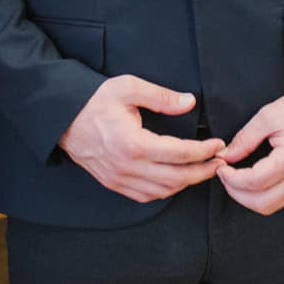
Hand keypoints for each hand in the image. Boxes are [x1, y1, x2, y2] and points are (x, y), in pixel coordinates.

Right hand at [58, 76, 224, 202]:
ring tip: (203, 169)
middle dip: (203, 171)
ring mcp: (120, 179)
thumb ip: (161, 96)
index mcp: (133, 144)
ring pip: (164, 190)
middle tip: (220, 162)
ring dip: (187, 182)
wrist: (64, 119)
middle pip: (177, 178)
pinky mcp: (114, 184)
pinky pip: (147, 196)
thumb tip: (189, 102)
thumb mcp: (128, 88)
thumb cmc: (96, 101)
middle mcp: (127, 167)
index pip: (180, 154)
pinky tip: (177, 179)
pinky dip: (166, 190)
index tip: (219, 145)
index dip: (204, 151)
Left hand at [214, 91, 283, 214]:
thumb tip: (226, 156)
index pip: (255, 182)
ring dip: (248, 198)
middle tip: (225, 176)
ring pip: (271, 206)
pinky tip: (252, 180)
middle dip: (237, 193)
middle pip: (263, 203)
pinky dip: (262, 195)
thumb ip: (245, 139)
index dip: (232, 178)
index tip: (221, 166)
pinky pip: (280, 200)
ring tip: (236, 179)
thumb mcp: (268, 116)